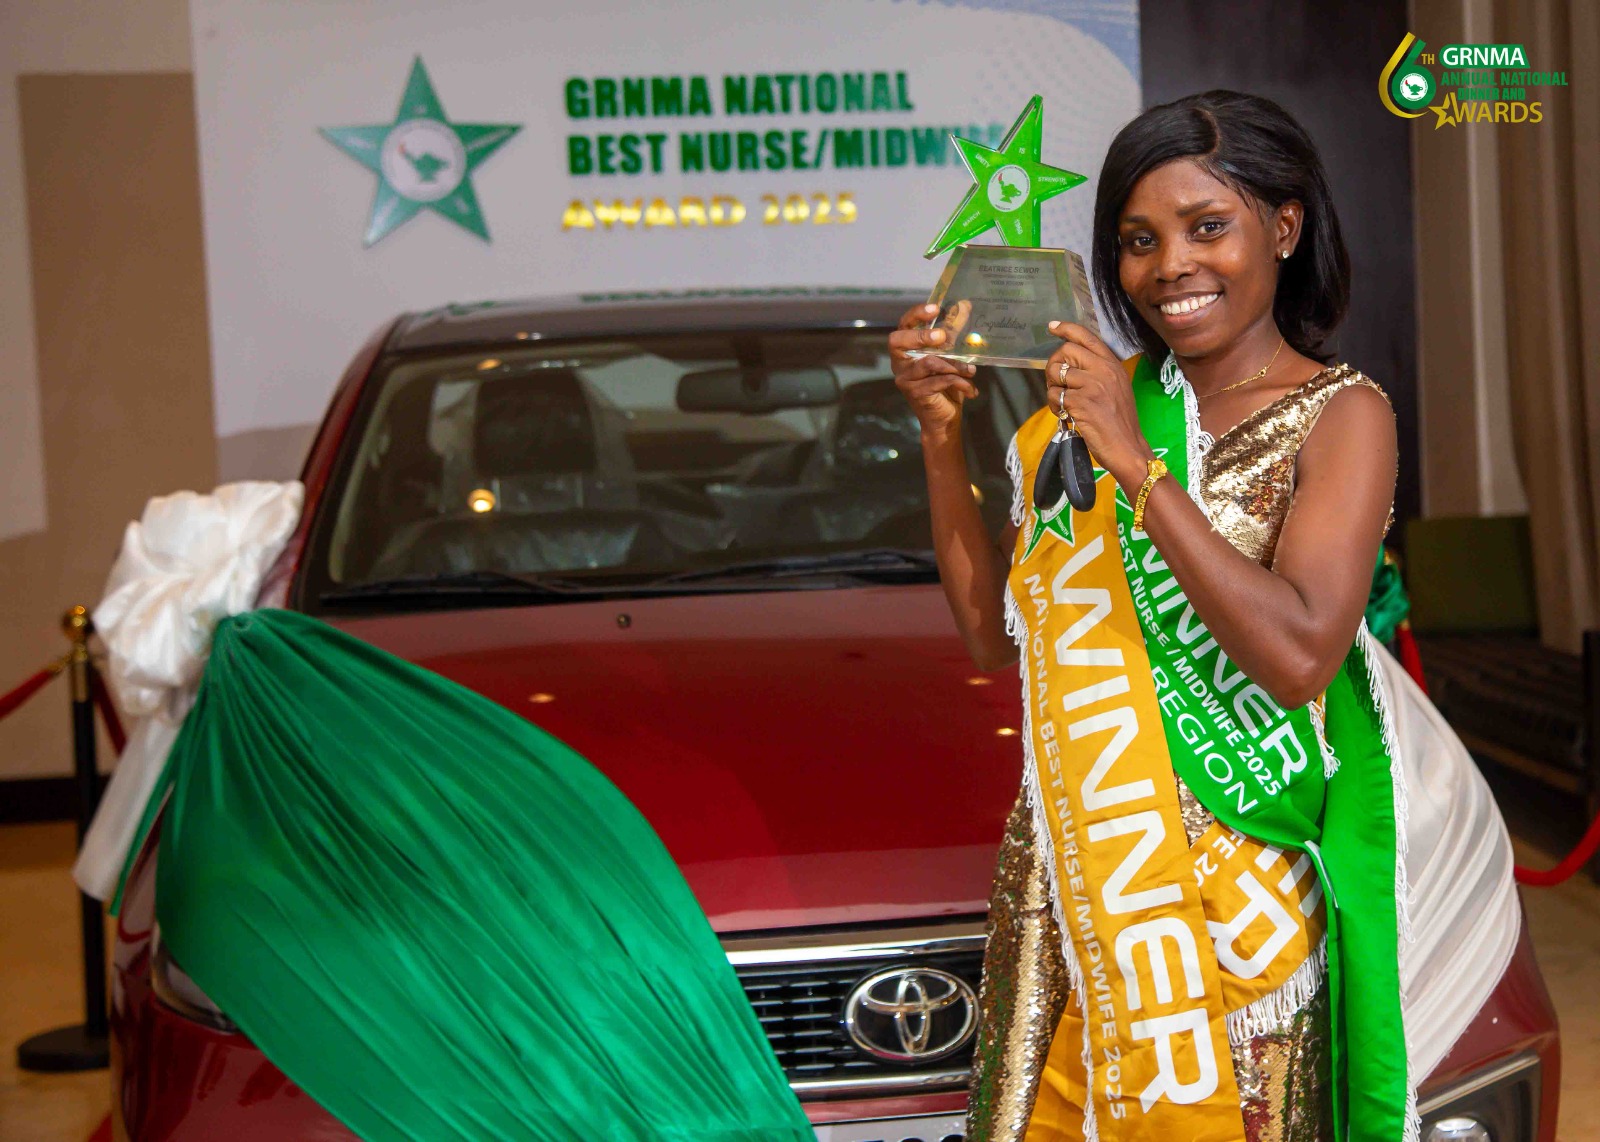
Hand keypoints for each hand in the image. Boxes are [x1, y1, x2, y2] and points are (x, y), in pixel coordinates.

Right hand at [890, 302, 977, 441]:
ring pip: (928, 362)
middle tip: (943, 336)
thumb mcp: (951, 357)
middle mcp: (900, 363)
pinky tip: (972, 390)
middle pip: (898, 341)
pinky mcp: (915, 393)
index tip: (935, 308)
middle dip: (920, 335)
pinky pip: (940, 380)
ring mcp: (905, 379)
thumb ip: (954, 334)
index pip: (903, 326)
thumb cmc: (946, 385)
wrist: (945, 419)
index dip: (916, 315)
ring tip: (971, 370)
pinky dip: (960, 382)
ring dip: (955, 364)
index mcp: (906, 350)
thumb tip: (965, 305)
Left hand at [1044, 321, 1153, 490]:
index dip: (1066, 329)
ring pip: (1056, 372)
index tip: (1052, 327)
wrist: (1127, 447)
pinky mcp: (1080, 401)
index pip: (1087, 337)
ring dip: (1052, 387)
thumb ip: (1099, 372)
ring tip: (1062, 402)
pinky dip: (1054, 406)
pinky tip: (1066, 415)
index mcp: (1113, 365)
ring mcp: (1092, 384)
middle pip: (1065, 351)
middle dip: (1054, 365)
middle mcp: (1103, 370)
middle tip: (1056, 383)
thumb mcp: (1117, 388)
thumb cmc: (1120, 422)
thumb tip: (1071, 365)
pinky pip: (1054, 395)